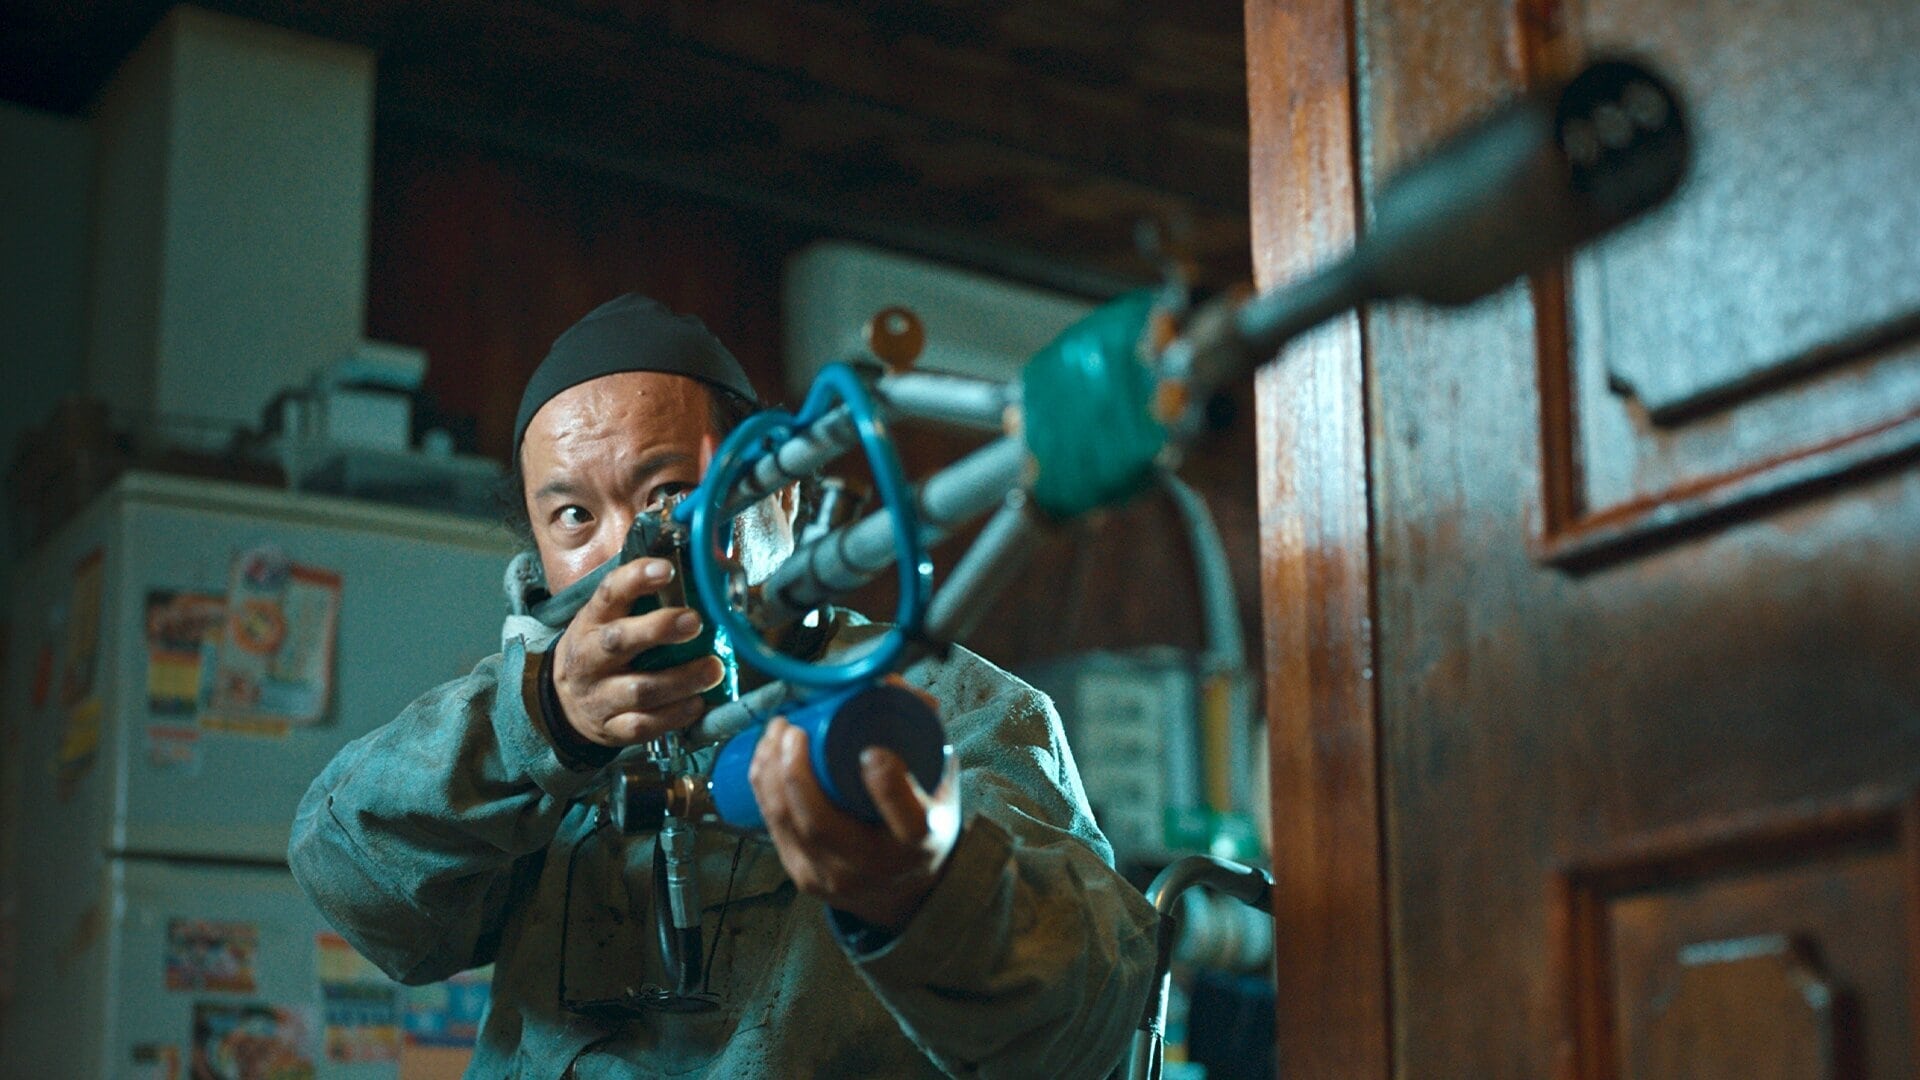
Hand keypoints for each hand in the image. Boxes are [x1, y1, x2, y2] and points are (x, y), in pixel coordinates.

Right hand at [550, 557, 724, 748]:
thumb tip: (693, 568)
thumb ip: (641, 599)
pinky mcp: (611, 728)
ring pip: (640, 689)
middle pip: (620, 641)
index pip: (609, 593)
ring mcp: (599, 696)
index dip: (635, 579)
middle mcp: (591, 657)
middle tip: (695, 622)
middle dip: (659, 629)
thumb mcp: (608, 619)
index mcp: (592, 622)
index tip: (666, 569)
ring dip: (681, 680)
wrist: (563, 703)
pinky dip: (674, 715)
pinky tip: (697, 703)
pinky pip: (644, 725)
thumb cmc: (600, 651)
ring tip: (713, 669)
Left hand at [749, 715, 960, 932]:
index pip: (906, 819)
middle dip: (796, 772)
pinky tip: (763, 760)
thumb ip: (922, 725)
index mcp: (919, 842)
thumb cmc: (922, 821)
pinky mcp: (805, 876)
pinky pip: (774, 830)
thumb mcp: (939, 777)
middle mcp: (875, 867)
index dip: (886, 785)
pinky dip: (762, 791)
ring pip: (790, 825)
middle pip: (823, 824)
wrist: (905, 888)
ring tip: (774, 734)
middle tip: (793, 730)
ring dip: (771, 774)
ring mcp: (834, 877)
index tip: (871, 749)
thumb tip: (886, 683)